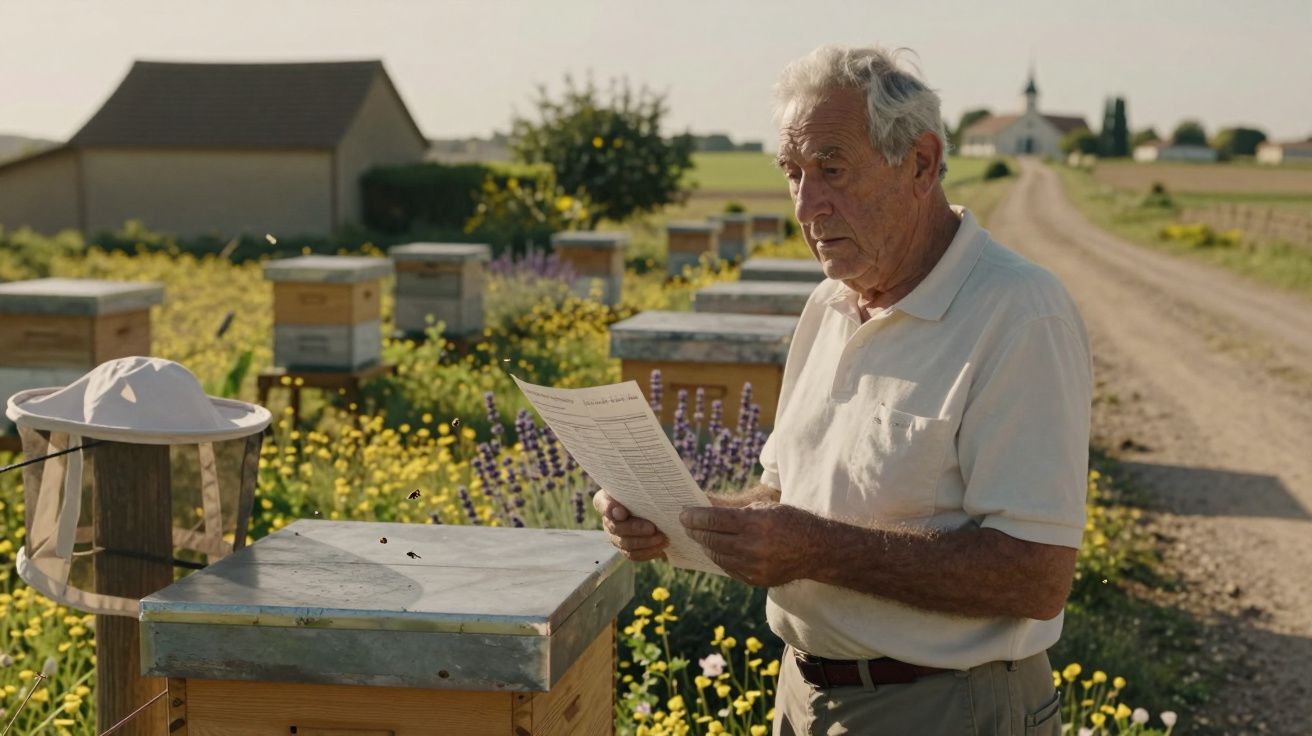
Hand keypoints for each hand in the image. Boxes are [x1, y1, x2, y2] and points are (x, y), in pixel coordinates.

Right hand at [594, 490, 668, 561]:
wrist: (655, 508)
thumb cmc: (647, 492)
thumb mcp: (643, 486)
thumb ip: (640, 490)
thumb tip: (629, 507)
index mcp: (606, 500)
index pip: (602, 503)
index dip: (609, 509)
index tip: (622, 512)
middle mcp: (608, 519)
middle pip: (616, 528)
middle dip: (635, 529)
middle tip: (653, 528)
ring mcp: (615, 536)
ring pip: (626, 544)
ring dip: (645, 543)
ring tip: (662, 538)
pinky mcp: (625, 549)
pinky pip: (633, 555)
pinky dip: (648, 552)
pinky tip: (660, 547)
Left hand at [680, 502, 816, 586]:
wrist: (816, 550)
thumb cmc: (789, 521)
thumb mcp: (764, 508)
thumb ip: (735, 511)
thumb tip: (705, 510)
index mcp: (756, 523)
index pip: (714, 520)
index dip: (695, 517)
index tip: (684, 514)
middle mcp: (753, 546)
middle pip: (712, 539)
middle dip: (695, 531)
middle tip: (686, 524)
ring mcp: (754, 566)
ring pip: (717, 555)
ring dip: (705, 545)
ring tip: (699, 536)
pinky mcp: (755, 580)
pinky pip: (728, 568)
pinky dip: (719, 557)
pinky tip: (715, 549)